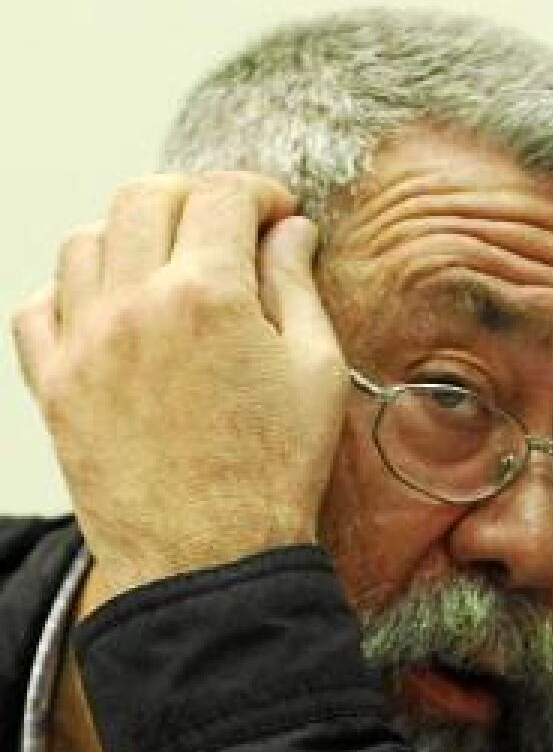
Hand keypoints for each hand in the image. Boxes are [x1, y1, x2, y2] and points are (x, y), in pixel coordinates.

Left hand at [11, 172, 346, 607]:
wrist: (208, 558)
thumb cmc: (274, 470)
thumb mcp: (315, 371)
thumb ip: (297, 287)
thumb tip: (289, 232)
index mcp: (208, 294)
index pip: (223, 196)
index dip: (259, 192)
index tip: (278, 212)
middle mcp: (134, 304)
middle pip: (146, 198)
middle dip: (194, 198)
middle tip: (227, 226)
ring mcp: (83, 343)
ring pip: (85, 241)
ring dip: (131, 236)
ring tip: (169, 266)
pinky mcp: (54, 384)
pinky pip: (38, 305)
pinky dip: (72, 289)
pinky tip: (111, 308)